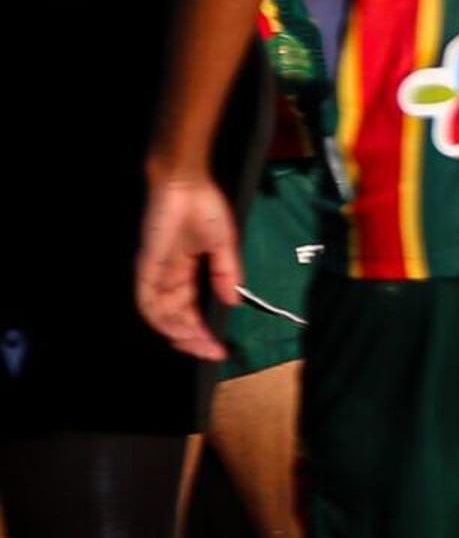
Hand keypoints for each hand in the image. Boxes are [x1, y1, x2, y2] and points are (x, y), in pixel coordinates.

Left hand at [135, 176, 241, 362]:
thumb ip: (227, 274)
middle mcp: (167, 278)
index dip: (203, 331)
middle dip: (192, 338)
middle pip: (174, 317)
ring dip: (178, 332)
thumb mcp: (224, 245)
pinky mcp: (147, 265)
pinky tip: (176, 329)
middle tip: (211, 353)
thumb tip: (233, 301)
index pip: (190, 310)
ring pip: (160, 314)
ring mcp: (155, 273)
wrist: (185, 184)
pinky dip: (159, 316)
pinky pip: (147, 298)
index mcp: (185, 273)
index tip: (221, 348)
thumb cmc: (205, 208)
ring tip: (198, 344)